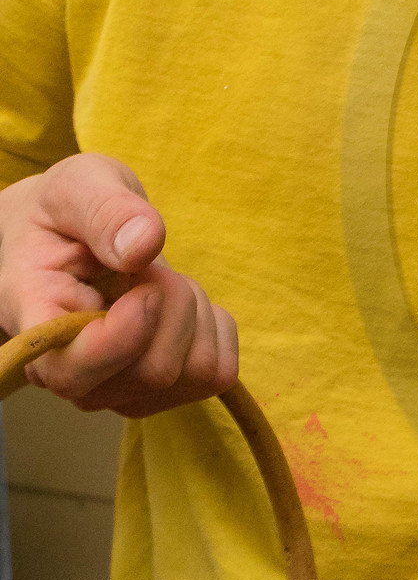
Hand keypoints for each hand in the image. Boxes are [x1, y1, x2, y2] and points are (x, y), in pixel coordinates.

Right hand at [0, 154, 237, 415]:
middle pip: (156, 370)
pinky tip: (177, 305)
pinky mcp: (160, 392)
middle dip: (171, 300)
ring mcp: (118, 392)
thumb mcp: (76, 187)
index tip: (145, 284)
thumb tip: (143, 245)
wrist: (65, 241)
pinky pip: (219, 372)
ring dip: (192, 311)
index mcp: (36, 325)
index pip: (74, 372)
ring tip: (154, 281)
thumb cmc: (64, 215)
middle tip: (144, 265)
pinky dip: (213, 328)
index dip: (124, 338)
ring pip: (194, 371)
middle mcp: (73, 376)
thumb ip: (104, 211)